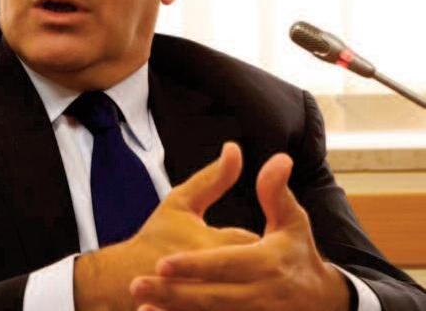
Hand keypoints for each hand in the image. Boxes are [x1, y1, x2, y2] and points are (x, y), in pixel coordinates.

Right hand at [75, 142, 259, 310]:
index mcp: (208, 246)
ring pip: (248, 298)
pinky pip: (229, 309)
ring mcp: (205, 299)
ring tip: (254, 279)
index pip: (255, 242)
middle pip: (257, 273)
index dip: (269, 240)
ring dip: (254, 289)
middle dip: (264, 267)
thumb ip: (212, 178)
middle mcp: (210, 276)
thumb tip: (235, 149)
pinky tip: (240, 294)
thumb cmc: (152, 240)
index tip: (274, 237)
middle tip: (266, 263)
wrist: (122, 281)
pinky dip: (238, 303)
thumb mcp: (179, 203)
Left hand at [130, 153, 349, 310]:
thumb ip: (277, 193)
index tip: (162, 262)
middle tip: (136, 285)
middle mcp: (260, 297)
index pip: (227, 264)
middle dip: (172, 293)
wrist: (318, 303)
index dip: (195, 265)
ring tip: (141, 309)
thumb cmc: (297, 254)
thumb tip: (278, 157)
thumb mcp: (293, 221)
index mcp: (268, 264)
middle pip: (211, 297)